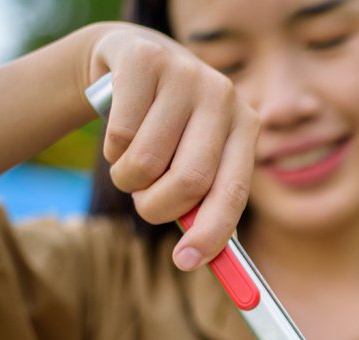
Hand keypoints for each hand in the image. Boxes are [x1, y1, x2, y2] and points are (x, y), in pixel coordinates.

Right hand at [88, 23, 259, 269]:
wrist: (134, 58)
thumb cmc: (171, 129)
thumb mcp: (194, 158)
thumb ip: (203, 203)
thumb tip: (198, 259)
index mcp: (246, 127)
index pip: (234, 192)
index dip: (211, 232)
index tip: (185, 262)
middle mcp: (225, 97)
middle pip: (190, 181)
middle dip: (158, 207)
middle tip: (145, 206)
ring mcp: (187, 73)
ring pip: (147, 162)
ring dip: (129, 180)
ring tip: (132, 165)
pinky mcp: (145, 60)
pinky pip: (120, 135)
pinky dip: (112, 151)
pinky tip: (120, 134)